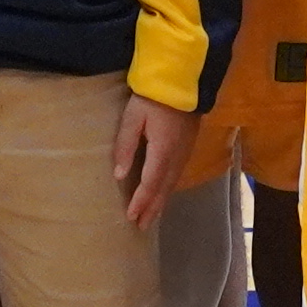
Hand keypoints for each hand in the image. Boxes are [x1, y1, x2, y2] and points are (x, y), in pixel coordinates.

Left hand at [112, 96, 196, 227]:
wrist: (184, 81)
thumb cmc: (153, 97)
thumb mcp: (133, 117)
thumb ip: (125, 145)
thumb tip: (119, 175)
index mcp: (162, 152)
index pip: (149, 184)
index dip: (140, 202)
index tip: (130, 217)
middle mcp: (176, 157)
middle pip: (163, 189)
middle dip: (152, 209)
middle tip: (141, 226)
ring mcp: (185, 153)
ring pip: (171, 184)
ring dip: (160, 202)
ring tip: (150, 216)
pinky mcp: (188, 147)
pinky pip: (176, 175)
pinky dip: (167, 189)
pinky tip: (162, 193)